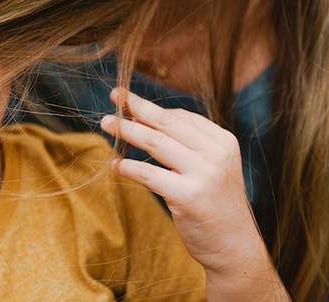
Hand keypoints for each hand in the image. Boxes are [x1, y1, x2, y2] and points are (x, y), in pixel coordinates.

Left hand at [99, 88, 270, 277]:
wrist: (235, 247)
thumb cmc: (216, 203)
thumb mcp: (213, 167)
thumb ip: (189, 143)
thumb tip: (147, 118)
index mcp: (223, 142)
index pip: (181, 116)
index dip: (151, 107)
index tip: (128, 101)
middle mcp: (216, 154)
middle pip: (166, 123)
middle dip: (136, 107)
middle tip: (114, 95)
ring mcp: (204, 174)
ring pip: (154, 143)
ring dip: (126, 131)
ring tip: (106, 123)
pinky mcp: (188, 196)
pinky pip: (148, 174)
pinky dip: (127, 167)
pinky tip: (115, 164)